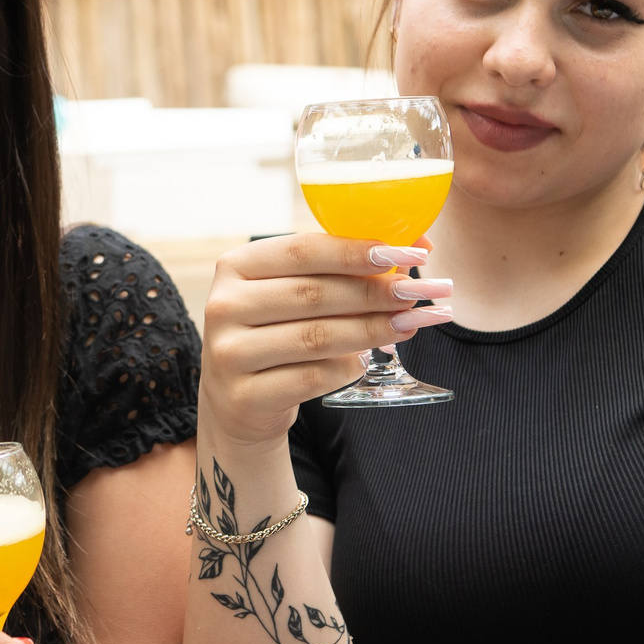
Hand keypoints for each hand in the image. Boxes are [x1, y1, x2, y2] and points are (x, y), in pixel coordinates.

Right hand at [200, 234, 453, 448]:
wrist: (240, 401)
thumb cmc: (278, 332)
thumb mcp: (296, 292)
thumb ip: (346, 266)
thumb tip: (419, 243)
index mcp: (236, 266)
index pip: (303, 250)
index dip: (358, 251)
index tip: (409, 254)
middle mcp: (224, 305)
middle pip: (313, 294)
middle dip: (375, 292)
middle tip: (419, 292)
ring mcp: (229, 353)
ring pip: (316, 337)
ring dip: (372, 329)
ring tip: (411, 323)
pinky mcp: (245, 395)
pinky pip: (312, 378)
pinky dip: (348, 367)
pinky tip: (370, 359)